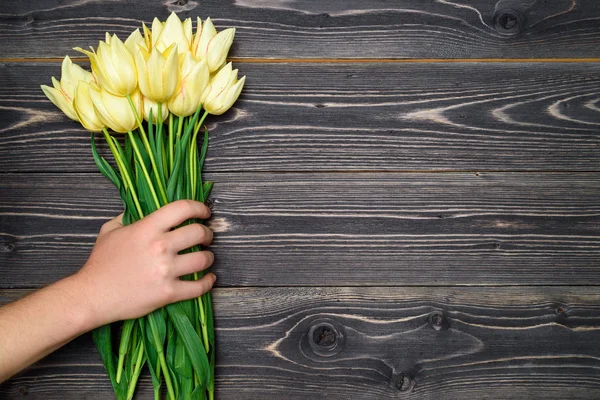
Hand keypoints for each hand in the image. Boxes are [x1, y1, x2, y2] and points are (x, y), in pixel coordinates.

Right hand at [74, 200, 215, 327]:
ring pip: (203, 259)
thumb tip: (138, 207)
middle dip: (207, 234)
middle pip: (198, 233)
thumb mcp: (110, 230)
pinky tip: (209, 278)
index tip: (204, 212)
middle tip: (206, 237)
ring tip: (206, 257)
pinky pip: (198, 287)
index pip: (182, 208)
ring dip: (209, 257)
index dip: (199, 208)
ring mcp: (166, 270)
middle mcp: (160, 246)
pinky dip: (208, 282)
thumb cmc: (100, 263)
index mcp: (147, 228)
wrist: (92, 295)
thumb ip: (127, 216)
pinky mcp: (169, 292)